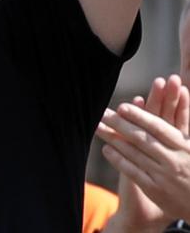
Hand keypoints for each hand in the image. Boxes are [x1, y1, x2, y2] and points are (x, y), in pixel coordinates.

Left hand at [97, 75, 189, 224]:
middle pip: (142, 138)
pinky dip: (119, 160)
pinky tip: (106, 149)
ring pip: (134, 153)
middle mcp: (173, 160)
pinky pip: (133, 172)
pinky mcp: (155, 190)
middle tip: (102, 112)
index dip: (140, 116)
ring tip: (97, 126)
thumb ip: (182, 121)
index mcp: (185, 146)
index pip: (159, 128)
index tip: (122, 107)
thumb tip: (182, 89)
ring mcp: (164, 176)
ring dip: (113, 138)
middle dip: (119, 124)